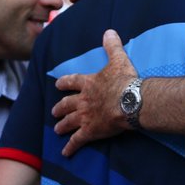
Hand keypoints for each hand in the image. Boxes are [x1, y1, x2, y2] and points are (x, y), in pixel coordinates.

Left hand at [52, 29, 136, 155]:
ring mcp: (85, 116)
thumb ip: (112, 46)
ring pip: (69, 122)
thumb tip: (109, 31)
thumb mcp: (118, 59)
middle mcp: (83, 100)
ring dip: (62, 126)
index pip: (72, 82)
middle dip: (59, 108)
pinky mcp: (90, 131)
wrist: (130, 101)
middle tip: (54, 112)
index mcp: (89, 84)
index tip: (57, 85)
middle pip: (67, 104)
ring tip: (57, 129)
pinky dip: (70, 147)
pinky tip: (65, 153)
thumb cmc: (125, 81)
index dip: (64, 83)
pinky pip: (77, 140)